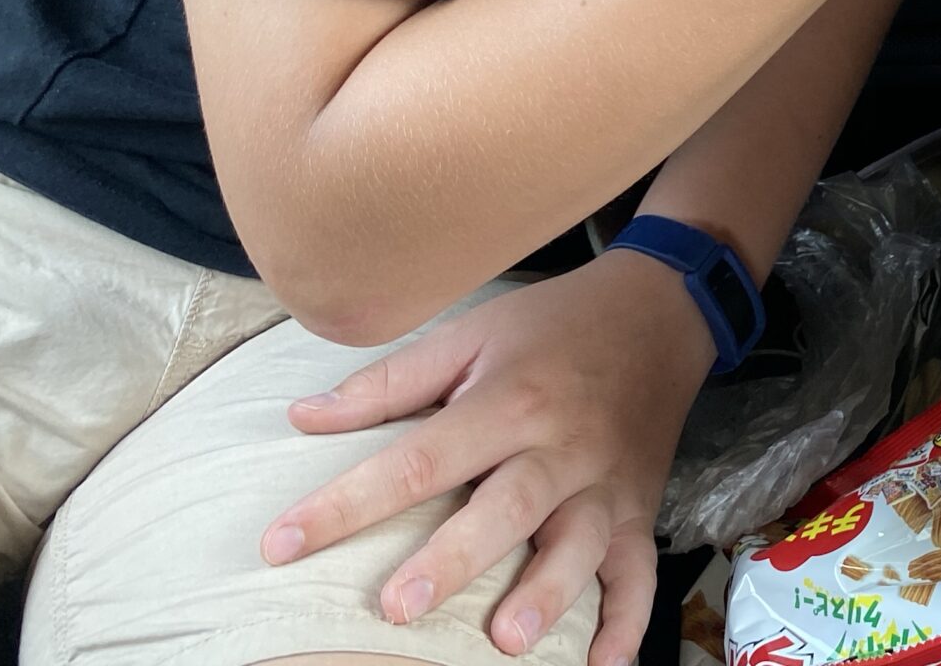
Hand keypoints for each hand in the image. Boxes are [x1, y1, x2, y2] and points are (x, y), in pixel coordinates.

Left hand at [261, 250, 712, 665]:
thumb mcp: (472, 332)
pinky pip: (640, 570)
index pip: (420, 456)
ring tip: (508, 639)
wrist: (661, 310)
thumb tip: (301, 418)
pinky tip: (602, 664)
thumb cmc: (552, 325)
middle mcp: (562, 444)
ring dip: (549, 591)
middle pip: (509, 505)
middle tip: (401, 606)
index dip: (349, 501)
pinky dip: (628, 620)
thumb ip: (389, 382)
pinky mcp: (639, 508)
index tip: (280, 544)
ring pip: (579, 543)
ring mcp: (606, 482)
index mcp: (511, 398)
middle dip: (457, 557)